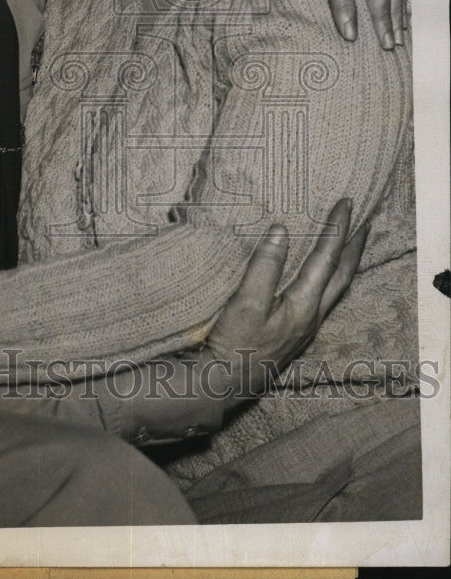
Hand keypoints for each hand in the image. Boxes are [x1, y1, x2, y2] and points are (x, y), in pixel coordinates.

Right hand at [113, 199, 367, 444]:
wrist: (223, 384)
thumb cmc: (233, 343)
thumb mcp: (245, 301)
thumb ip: (265, 265)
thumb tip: (282, 229)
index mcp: (304, 304)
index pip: (327, 257)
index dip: (337, 228)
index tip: (346, 203)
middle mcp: (311, 315)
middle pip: (343, 275)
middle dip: (355, 247)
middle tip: (364, 222)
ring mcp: (304, 327)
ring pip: (336, 289)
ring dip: (345, 264)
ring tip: (350, 246)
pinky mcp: (293, 333)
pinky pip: (323, 298)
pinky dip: (330, 279)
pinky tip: (320, 278)